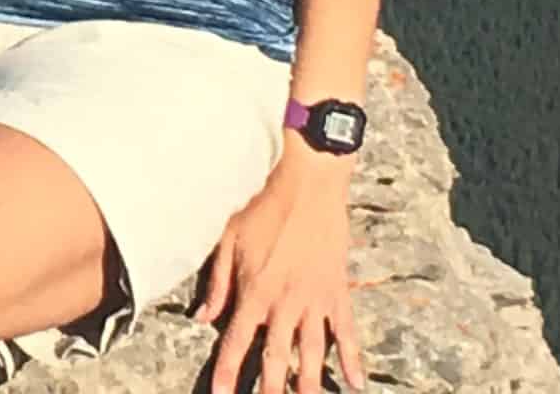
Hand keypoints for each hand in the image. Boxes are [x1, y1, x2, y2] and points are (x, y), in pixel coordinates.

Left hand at [195, 154, 365, 393]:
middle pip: (276, 357)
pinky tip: (357, 383)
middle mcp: (285, 303)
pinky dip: (353, 360)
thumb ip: (217, 283)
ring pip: (312, 354)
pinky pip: (347, 334)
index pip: (237, 341)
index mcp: (254, 291)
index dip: (228, 372)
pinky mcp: (338, 293)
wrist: (306, 185)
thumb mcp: (226, 239)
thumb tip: (201, 317)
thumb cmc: (261, 206)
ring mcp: (315, 301)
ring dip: (308, 384)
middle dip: (270, 388)